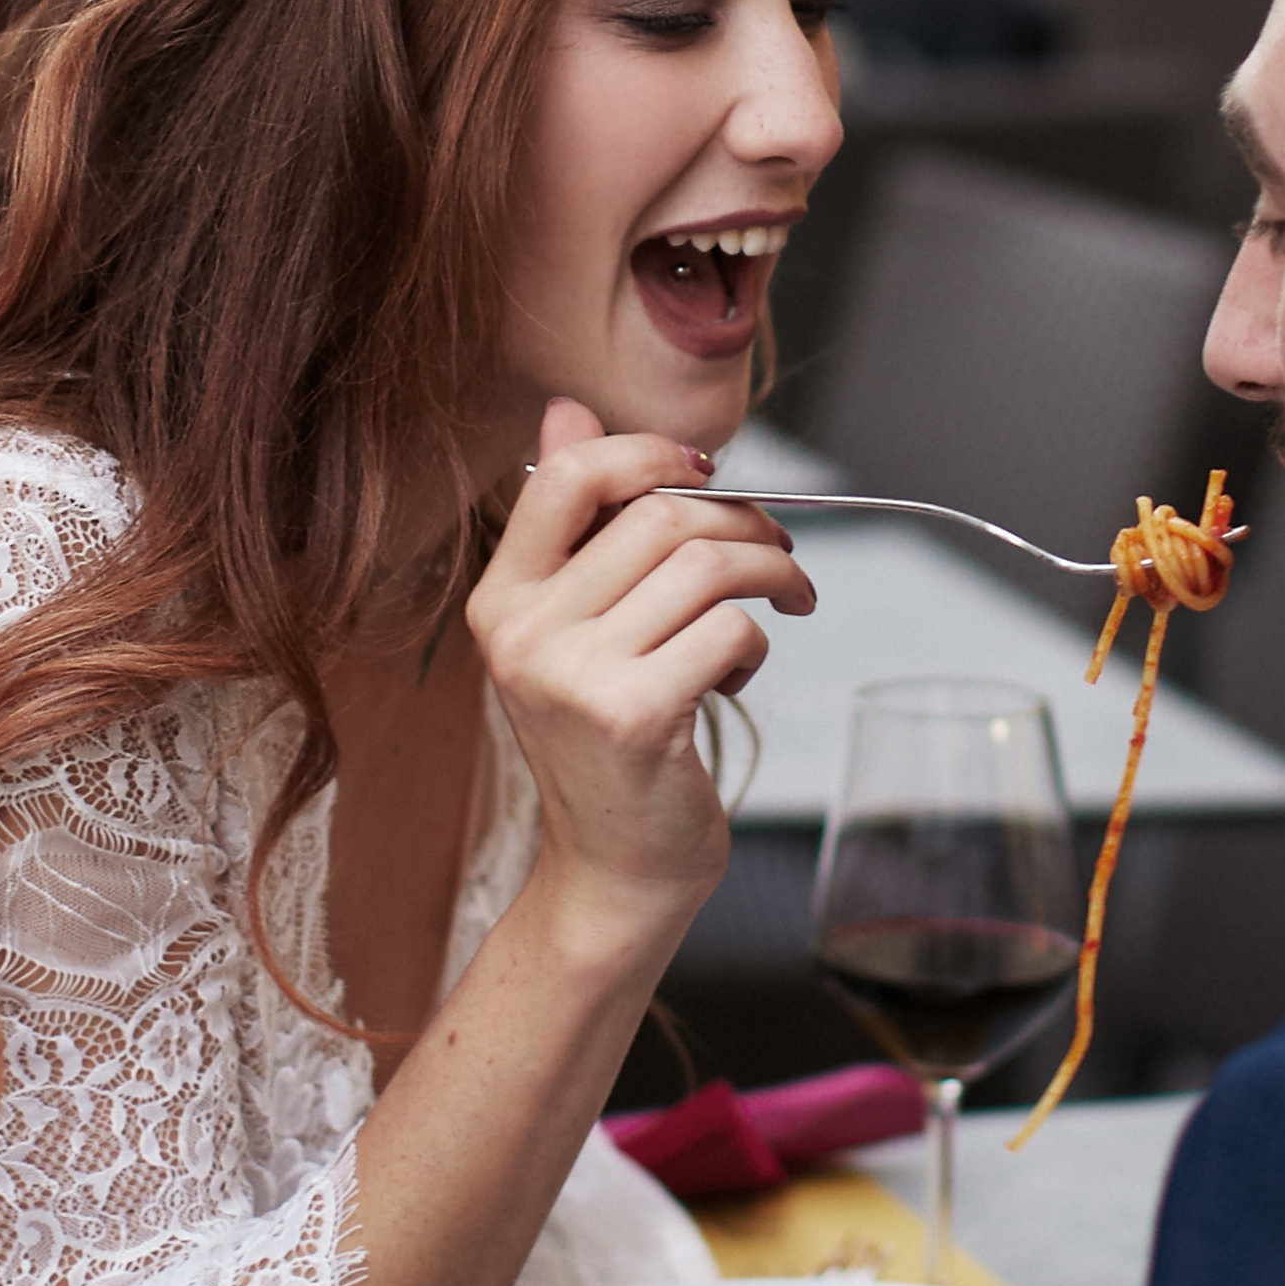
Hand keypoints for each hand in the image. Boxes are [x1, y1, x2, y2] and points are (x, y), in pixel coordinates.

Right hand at [468, 399, 812, 924]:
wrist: (614, 874)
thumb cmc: (609, 747)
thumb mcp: (575, 631)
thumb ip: (574, 526)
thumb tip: (565, 411)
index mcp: (502, 599)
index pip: (570, 474)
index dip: (650, 452)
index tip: (706, 473)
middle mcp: (525, 632)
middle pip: (661, 515)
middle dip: (744, 521)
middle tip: (779, 552)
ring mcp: (573, 675)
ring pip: (707, 566)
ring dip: (770, 575)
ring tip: (782, 604)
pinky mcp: (633, 716)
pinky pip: (729, 629)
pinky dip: (756, 643)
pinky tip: (740, 675)